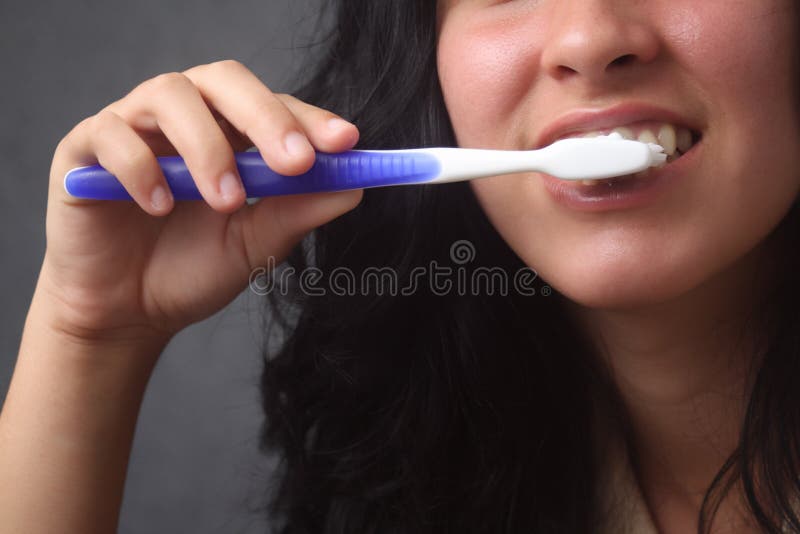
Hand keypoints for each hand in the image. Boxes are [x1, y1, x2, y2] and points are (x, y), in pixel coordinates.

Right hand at [39, 59, 361, 343]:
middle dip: (265, 118)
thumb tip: (354, 185)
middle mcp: (184, 118)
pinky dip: (141, 167)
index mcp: (229, 134)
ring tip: (224, 201)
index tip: (344, 143)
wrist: (126, 314)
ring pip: (170, 96)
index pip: (273, 106)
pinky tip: (159, 207)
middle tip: (294, 162)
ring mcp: (133, 127)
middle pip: (224, 82)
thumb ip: (296, 212)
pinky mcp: (84, 150)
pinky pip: (111, 134)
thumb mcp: (254, 245)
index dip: (308, 118)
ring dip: (206, 147)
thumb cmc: (190, 271)